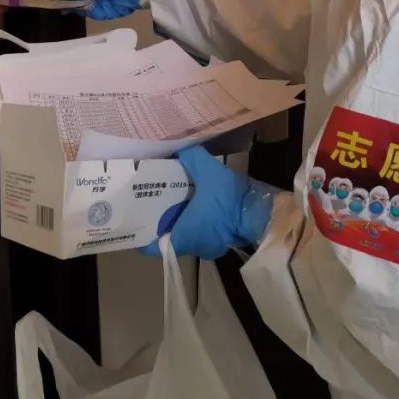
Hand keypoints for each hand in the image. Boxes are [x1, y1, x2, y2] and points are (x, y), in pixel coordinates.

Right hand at [69, 0, 141, 20]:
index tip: (63, 0)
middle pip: (84, 3)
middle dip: (75, 6)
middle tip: (64, 8)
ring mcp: (104, 5)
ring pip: (89, 10)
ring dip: (81, 10)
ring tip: (71, 9)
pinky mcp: (110, 13)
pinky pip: (98, 15)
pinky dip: (91, 14)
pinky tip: (84, 12)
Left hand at [141, 145, 277, 259]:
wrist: (264, 212)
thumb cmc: (229, 199)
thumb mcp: (207, 170)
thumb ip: (190, 158)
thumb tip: (180, 150)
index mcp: (182, 237)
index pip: (151, 248)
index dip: (140, 236)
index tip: (135, 220)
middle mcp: (193, 247)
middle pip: (168, 238)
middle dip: (160, 221)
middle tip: (152, 199)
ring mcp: (210, 246)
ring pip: (186, 233)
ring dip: (179, 219)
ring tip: (172, 196)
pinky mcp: (222, 240)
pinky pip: (201, 231)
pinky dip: (195, 219)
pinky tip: (196, 200)